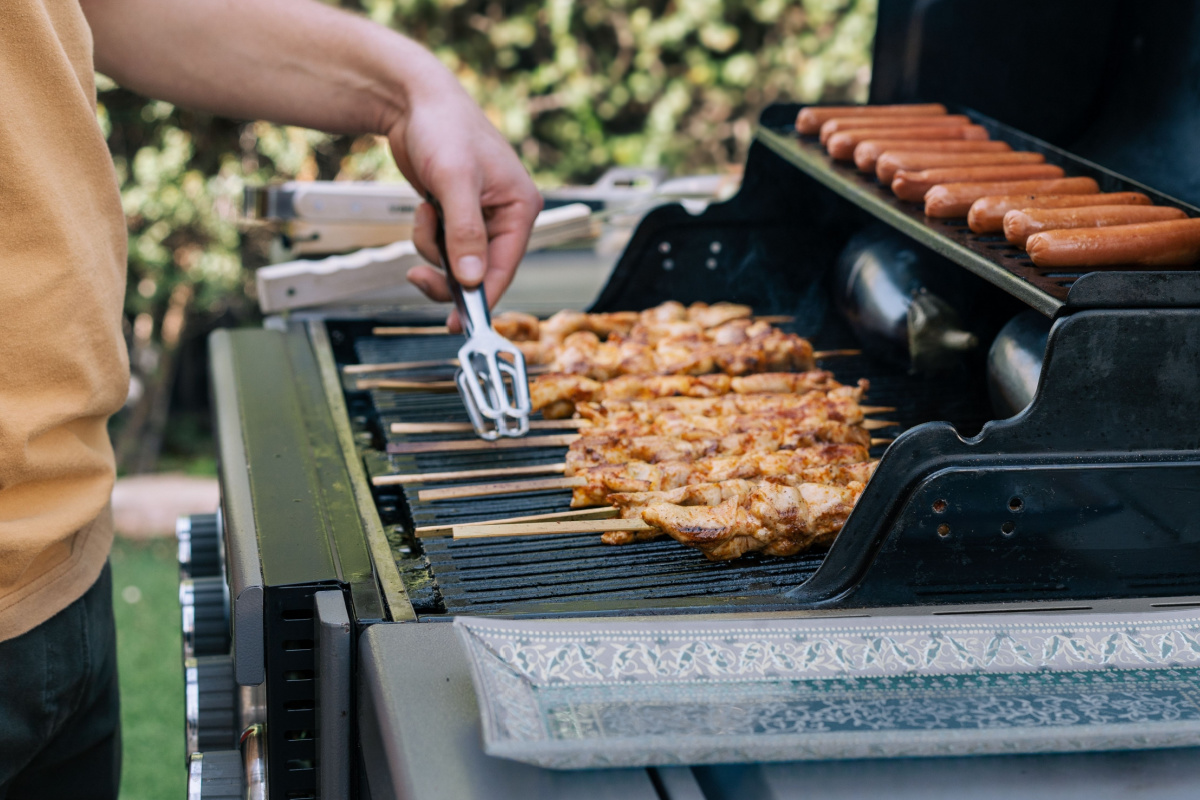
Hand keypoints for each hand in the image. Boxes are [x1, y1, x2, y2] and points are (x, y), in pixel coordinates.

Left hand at [386, 71, 540, 331]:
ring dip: (432, 247)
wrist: (412, 101)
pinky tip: (424, 208)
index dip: (482, 297)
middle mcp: (506, 215)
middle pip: (480, 270)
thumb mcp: (455, 181)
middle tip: (419, 278)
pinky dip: (428, 235)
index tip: (460, 323)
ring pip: (457, 261)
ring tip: (425, 213)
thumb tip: (471, 280)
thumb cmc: (442, 127)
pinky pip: (443, 246)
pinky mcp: (458, 215)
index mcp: (521, 207)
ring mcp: (481, 217)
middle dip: (448, 273)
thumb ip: (464, 233)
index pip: (505, 266)